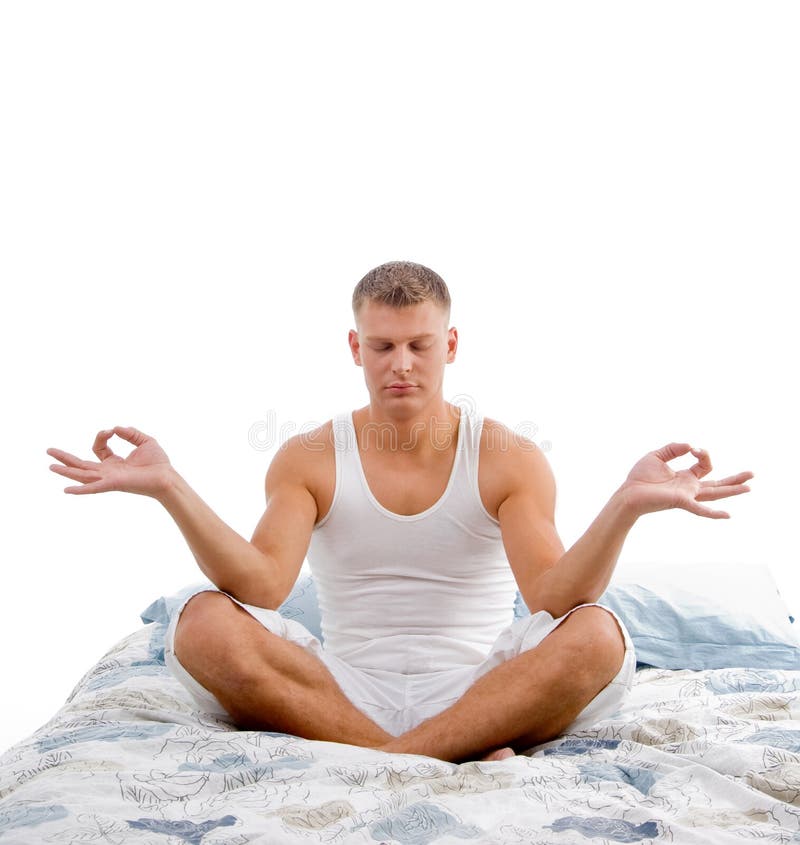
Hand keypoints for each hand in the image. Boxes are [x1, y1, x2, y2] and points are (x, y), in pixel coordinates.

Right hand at [48, 427, 173, 496]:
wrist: (167, 477)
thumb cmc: (158, 462)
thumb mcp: (145, 441)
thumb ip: (130, 433)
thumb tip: (115, 428)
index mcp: (114, 463)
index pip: (98, 449)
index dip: (101, 436)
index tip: (113, 430)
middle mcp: (108, 472)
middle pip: (82, 465)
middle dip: (65, 458)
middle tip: (48, 451)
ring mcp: (109, 479)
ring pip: (83, 475)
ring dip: (66, 471)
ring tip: (50, 466)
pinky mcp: (113, 484)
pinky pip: (94, 487)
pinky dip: (80, 489)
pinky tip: (66, 489)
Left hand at [621, 442, 752, 518]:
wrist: (628, 493)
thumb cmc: (640, 478)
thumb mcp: (657, 456)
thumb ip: (674, 448)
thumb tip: (691, 445)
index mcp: (685, 477)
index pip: (704, 465)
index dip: (703, 453)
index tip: (693, 448)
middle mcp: (689, 488)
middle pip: (718, 484)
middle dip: (735, 479)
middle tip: (752, 474)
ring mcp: (687, 496)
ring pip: (715, 494)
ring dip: (732, 491)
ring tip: (749, 488)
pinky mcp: (681, 501)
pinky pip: (700, 509)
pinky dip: (713, 513)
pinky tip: (727, 515)